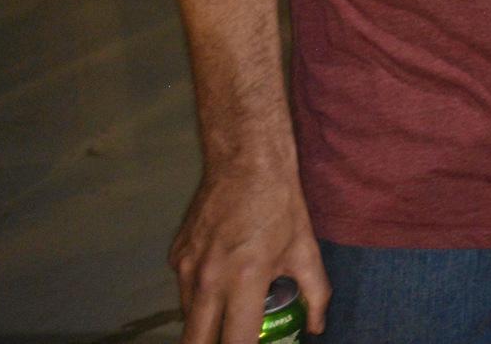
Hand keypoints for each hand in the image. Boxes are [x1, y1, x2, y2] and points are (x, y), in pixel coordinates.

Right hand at [169, 162, 327, 343]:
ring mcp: (185, 268)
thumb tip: (316, 327)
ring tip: (230, 315)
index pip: (235, 342)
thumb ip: (315, 292)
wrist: (245, 163)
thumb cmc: (280, 205)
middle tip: (234, 338)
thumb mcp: (306, 249)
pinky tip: (220, 280)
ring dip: (206, 324)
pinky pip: (183, 291)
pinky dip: (199, 296)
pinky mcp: (174, 257)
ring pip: (187, 318)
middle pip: (195, 342)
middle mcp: (207, 280)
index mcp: (244, 280)